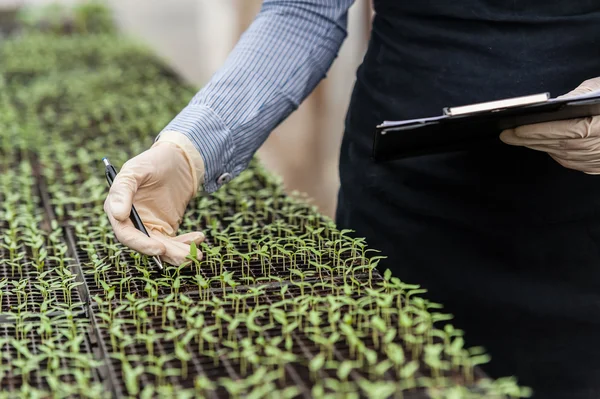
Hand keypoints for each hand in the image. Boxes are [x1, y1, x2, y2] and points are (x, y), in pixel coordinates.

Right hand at [104, 131, 205, 265]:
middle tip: (186, 255)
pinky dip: (186, 244)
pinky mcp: (166, 228)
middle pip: (146, 245)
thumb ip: (123, 189)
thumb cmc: (153, 161)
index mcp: (118, 209)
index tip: (159, 248)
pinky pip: (174, 243)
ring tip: (196, 253)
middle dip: (167, 252)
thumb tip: (117, 214)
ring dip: (178, 253)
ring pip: (162, 248)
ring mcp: (150, 226)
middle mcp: (132, 222)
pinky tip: (199, 238)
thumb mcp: (136, 169)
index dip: (141, 244)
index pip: (126, 234)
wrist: (177, 159)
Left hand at [500, 77, 599, 172]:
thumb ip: (580, 95)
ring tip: (518, 139)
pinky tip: (542, 145)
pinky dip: (555, 153)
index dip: (536, 132)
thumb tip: (553, 105)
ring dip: (539, 147)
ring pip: (562, 155)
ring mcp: (599, 160)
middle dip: (528, 140)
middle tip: (506, 135)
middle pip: (557, 145)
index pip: (561, 132)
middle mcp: (599, 147)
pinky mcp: (599, 166)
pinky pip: (572, 161)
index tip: (513, 130)